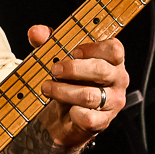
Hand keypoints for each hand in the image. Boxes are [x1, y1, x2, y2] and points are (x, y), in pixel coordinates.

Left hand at [28, 24, 129, 148]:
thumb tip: (36, 32)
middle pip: (101, 70)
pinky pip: (88, 117)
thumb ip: (48, 42)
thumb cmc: (68, 80)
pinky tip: (65, 109)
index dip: (94, 48)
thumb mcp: (58, 57)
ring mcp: (113, 102)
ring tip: (47, 88)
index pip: (114, 49)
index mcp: (113, 60)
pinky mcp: (104, 121)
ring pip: (90, 96)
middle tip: (54, 70)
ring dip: (63, 91)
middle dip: (73, 69)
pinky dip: (73, 113)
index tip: (74, 51)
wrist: (65, 116)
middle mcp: (118, 79)